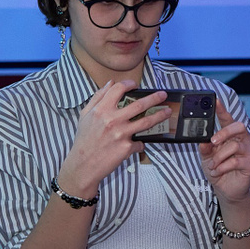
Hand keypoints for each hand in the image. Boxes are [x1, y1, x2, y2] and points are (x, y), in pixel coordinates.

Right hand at [58, 82, 167, 198]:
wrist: (83, 165)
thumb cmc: (84, 140)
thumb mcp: (84, 116)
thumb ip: (97, 98)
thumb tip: (110, 83)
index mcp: (100, 110)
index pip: (118, 90)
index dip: (128, 84)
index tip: (135, 84)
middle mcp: (112, 120)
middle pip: (139, 105)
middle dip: (154, 98)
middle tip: (163, 95)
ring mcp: (121, 134)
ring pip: (146, 122)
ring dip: (159, 116)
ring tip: (167, 112)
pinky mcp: (126, 148)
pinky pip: (139, 143)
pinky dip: (140, 143)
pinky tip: (139, 143)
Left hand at [198, 97, 249, 208]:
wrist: (226, 190)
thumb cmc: (219, 170)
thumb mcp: (206, 158)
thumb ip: (205, 149)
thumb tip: (203, 141)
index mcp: (231, 135)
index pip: (227, 119)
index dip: (222, 110)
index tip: (215, 101)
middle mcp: (242, 140)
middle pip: (238, 126)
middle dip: (224, 132)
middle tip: (213, 142)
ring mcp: (248, 151)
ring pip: (234, 146)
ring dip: (219, 156)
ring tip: (213, 165)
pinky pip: (236, 161)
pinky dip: (223, 166)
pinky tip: (218, 171)